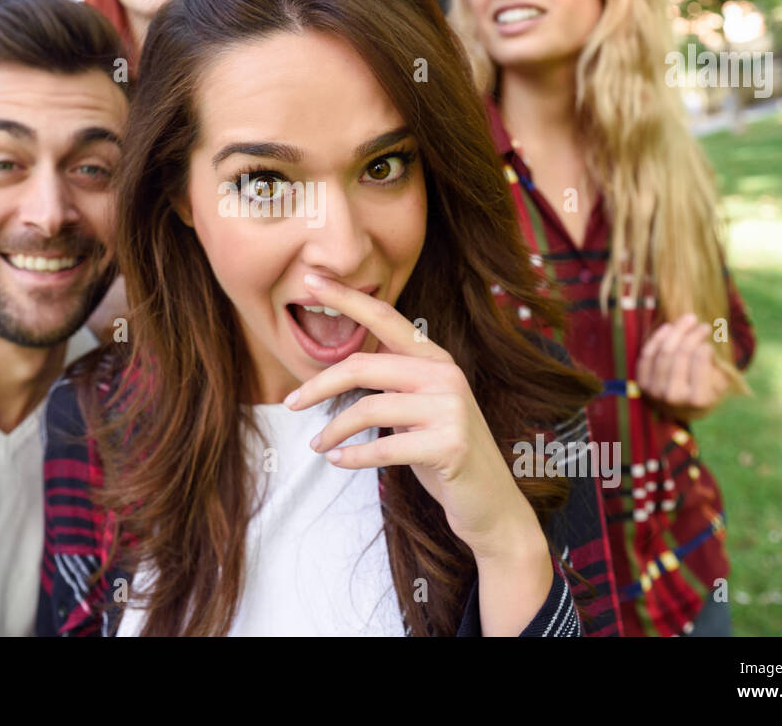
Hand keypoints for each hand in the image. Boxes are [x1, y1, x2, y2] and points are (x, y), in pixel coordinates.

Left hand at [283, 273, 541, 562]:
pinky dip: (353, 457)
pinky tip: (338, 462)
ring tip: (318, 445)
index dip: (346, 297)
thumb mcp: (422, 407)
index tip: (310, 278)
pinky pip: (384, 447)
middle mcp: (446, 375)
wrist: (491, 503)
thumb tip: (341, 367)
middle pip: (363, 366)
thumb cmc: (444, 452)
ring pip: (368, 409)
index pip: (385, 317)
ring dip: (333, 430)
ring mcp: (451, 409)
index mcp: (436, 359)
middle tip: (291, 403)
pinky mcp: (450, 445)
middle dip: (319, 385)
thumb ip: (394, 382)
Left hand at [635, 313, 729, 422]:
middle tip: (700, 323)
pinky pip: (647, 355)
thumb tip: (710, 339)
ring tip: (688, 319)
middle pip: (681, 354)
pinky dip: (657, 338)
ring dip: (676, 331)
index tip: (710, 334)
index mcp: (698, 399)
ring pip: (664, 352)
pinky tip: (669, 327)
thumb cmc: (705, 391)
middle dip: (692, 334)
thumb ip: (719, 364)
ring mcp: (655, 390)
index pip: (700, 362)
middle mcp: (674, 396)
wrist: (680, 408)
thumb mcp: (719, 382)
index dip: (704, 343)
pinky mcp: (642, 383)